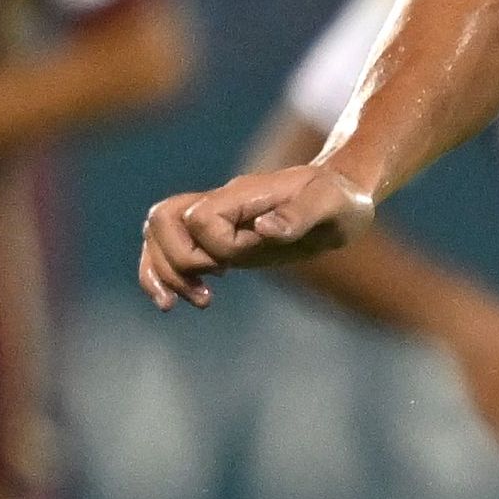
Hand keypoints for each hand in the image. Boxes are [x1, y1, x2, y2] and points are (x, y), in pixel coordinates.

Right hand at [137, 162, 374, 308]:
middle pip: (162, 222)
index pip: (200, 218)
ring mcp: (216, 221)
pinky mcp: (218, 240)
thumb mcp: (332, 204)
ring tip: (188, 303)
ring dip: (162, 273)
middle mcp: (221, 205)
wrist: (341, 199)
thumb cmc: (340, 200)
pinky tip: (174, 302)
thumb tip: (264, 229)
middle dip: (176, 263)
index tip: (237, 266)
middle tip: (208, 293)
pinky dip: (162, 274)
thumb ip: (300, 215)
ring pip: (157, 234)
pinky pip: (170, 248)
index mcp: (242, 195)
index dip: (214, 246)